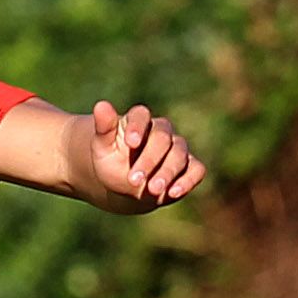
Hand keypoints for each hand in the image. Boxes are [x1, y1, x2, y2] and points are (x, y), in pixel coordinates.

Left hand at [89, 100, 205, 209]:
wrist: (125, 185)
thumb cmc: (112, 162)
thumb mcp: (102, 147)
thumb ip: (104, 128)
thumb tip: (100, 105)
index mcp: (139, 120)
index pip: (141, 116)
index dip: (137, 127)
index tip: (130, 143)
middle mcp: (161, 131)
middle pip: (162, 139)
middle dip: (149, 160)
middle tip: (133, 180)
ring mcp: (177, 148)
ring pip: (179, 154)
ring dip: (166, 172)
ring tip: (152, 190)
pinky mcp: (189, 167)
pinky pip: (196, 170)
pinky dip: (188, 181)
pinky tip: (174, 192)